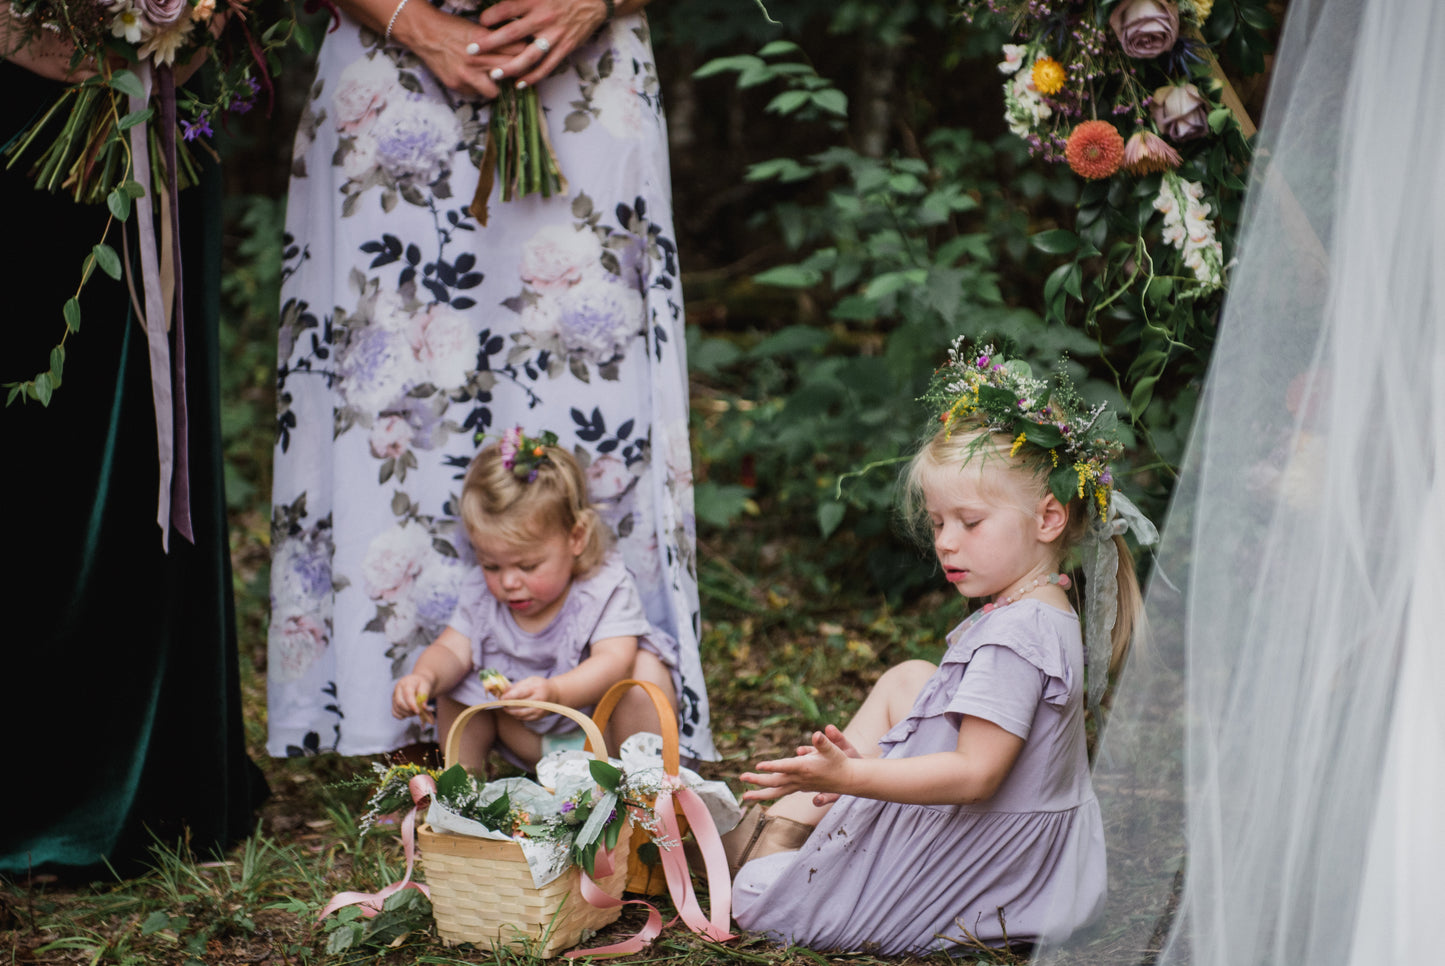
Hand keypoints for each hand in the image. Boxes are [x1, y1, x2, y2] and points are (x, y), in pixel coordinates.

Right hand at [392, 672, 434, 720]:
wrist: (418, 681)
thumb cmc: (422, 683)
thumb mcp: (426, 685)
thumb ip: (425, 695)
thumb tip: (423, 707)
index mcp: (406, 683)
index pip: (407, 695)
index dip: (412, 705)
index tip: (418, 712)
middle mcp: (397, 689)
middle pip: (400, 703)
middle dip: (409, 711)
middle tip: (418, 712)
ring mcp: (394, 696)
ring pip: (397, 709)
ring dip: (407, 714)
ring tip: (416, 711)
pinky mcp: (393, 703)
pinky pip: (394, 713)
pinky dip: (402, 716)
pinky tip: (409, 713)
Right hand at [394, 2, 528, 98]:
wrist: (424, 33)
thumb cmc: (452, 28)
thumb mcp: (477, 28)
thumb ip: (497, 40)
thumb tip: (519, 49)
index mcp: (486, 41)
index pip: (518, 51)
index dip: (524, 54)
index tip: (526, 56)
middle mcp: (478, 59)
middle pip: (511, 71)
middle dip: (515, 71)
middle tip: (515, 71)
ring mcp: (467, 75)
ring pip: (495, 91)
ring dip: (496, 87)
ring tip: (493, 80)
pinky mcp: (457, 85)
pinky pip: (476, 94)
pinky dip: (478, 88)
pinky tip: (475, 80)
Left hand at [472, 0, 609, 88]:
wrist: (595, 0)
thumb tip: (501, 2)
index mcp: (535, 0)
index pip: (507, 9)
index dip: (491, 16)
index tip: (480, 22)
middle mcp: (543, 18)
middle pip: (511, 34)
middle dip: (489, 44)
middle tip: (471, 52)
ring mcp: (554, 35)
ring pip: (528, 56)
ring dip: (510, 67)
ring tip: (494, 74)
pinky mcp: (565, 47)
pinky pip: (547, 66)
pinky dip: (534, 77)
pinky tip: (520, 84)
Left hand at [500, 676, 558, 718]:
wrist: (554, 693)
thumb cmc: (539, 685)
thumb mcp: (529, 680)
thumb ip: (516, 686)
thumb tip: (503, 692)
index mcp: (536, 689)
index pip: (520, 694)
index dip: (508, 696)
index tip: (501, 698)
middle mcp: (539, 700)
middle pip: (519, 705)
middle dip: (507, 705)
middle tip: (501, 703)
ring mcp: (539, 710)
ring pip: (520, 714)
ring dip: (510, 712)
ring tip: (505, 708)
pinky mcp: (538, 716)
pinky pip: (524, 718)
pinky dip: (516, 716)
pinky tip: (513, 712)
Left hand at [740, 727, 857, 803]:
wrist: (847, 780)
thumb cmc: (839, 761)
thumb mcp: (833, 749)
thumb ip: (824, 742)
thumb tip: (818, 733)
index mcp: (805, 768)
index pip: (785, 767)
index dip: (772, 766)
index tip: (758, 766)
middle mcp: (799, 779)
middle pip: (775, 782)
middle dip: (757, 781)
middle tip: (742, 778)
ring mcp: (798, 785)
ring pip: (776, 792)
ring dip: (760, 794)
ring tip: (744, 797)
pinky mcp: (799, 788)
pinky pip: (781, 792)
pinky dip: (770, 794)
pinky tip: (760, 795)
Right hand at [790, 724, 860, 806]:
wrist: (858, 770)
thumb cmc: (848, 755)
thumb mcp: (844, 745)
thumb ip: (837, 737)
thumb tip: (829, 727)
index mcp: (818, 756)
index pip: (808, 753)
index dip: (804, 752)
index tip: (800, 751)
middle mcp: (816, 770)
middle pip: (804, 771)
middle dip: (798, 773)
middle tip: (790, 774)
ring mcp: (820, 783)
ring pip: (809, 787)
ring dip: (805, 788)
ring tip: (804, 790)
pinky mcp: (830, 793)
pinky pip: (823, 797)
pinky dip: (819, 800)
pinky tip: (818, 800)